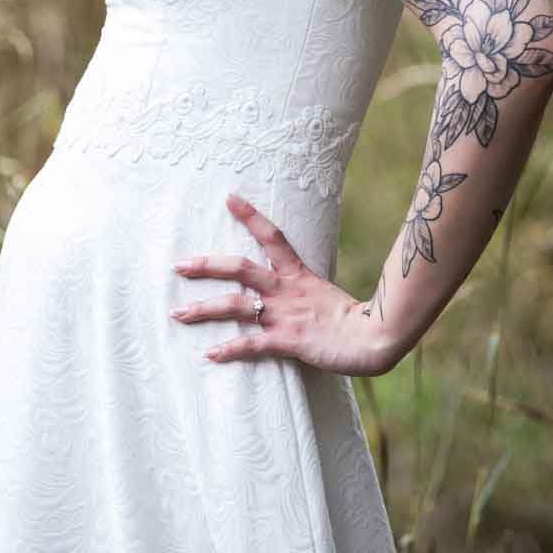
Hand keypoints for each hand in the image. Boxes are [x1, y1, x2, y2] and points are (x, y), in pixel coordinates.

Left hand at [170, 191, 391, 376]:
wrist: (374, 338)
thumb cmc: (353, 319)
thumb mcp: (324, 294)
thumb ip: (302, 290)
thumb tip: (286, 291)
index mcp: (298, 274)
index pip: (272, 236)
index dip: (251, 216)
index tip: (230, 198)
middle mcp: (285, 290)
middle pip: (240, 268)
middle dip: (207, 266)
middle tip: (179, 265)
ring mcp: (284, 315)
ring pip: (236, 306)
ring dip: (204, 309)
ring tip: (178, 314)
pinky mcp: (287, 341)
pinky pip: (251, 344)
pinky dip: (229, 349)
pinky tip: (210, 354)